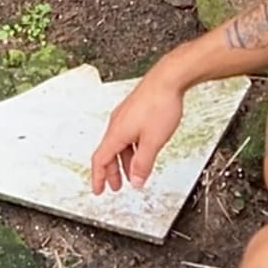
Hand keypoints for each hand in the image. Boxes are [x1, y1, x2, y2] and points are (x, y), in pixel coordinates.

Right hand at [91, 57, 185, 193]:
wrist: (169, 78)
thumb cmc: (160, 104)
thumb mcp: (153, 141)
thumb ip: (143, 164)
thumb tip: (136, 181)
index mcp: (116, 133)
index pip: (100, 160)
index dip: (98, 178)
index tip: (98, 190)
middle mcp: (117, 123)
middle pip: (108, 153)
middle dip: (111, 172)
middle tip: (115, 186)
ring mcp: (125, 116)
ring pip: (119, 144)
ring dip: (124, 161)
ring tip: (133, 172)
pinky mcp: (135, 110)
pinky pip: (127, 134)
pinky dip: (131, 148)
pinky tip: (142, 151)